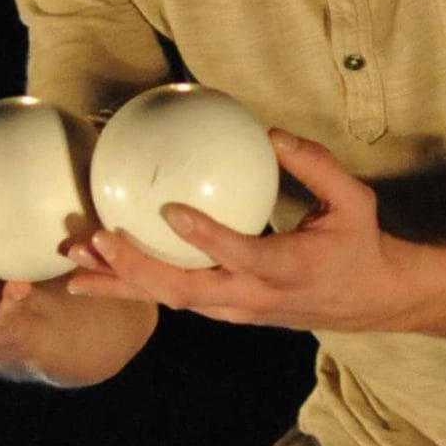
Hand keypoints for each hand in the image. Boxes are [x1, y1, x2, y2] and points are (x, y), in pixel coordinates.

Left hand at [64, 130, 419, 331]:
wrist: (369, 300)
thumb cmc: (359, 242)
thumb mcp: (353, 199)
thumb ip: (316, 165)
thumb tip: (271, 133)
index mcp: (288, 268)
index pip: (240, 255)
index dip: (205, 236)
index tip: (169, 210)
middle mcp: (256, 297)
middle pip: (186, 291)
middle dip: (136, 269)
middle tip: (97, 239)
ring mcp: (238, 310)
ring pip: (171, 301)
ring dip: (122, 283)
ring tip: (76, 263)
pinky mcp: (226, 311)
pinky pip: (176, 300)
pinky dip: (135, 287)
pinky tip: (99, 271)